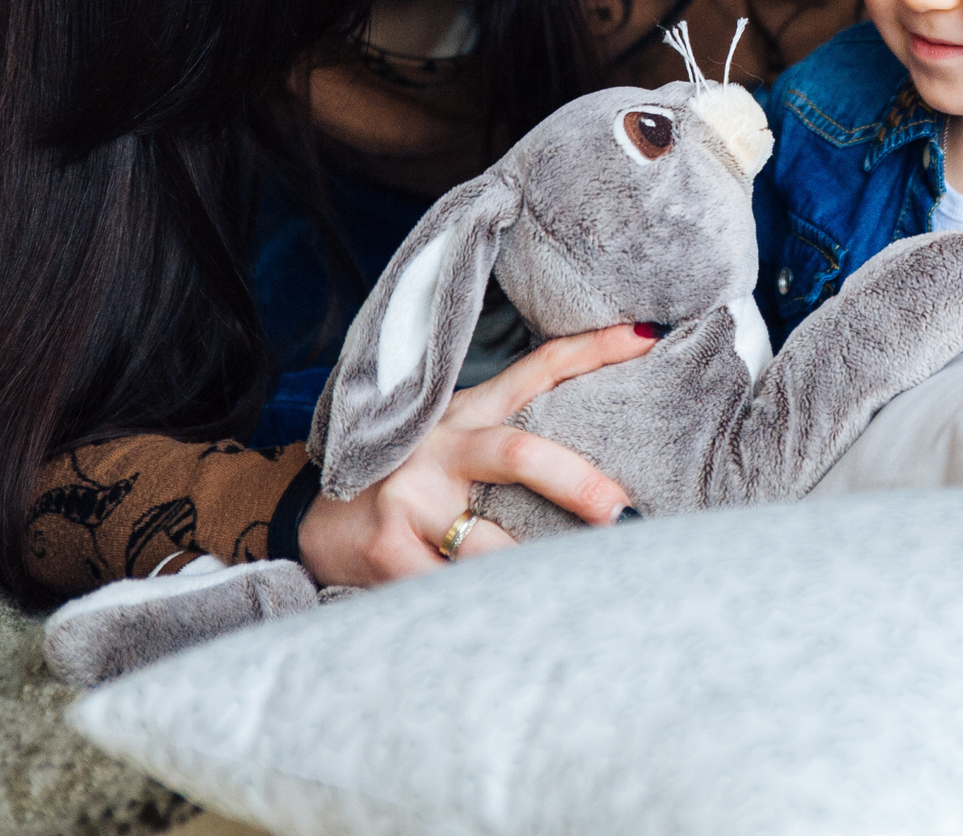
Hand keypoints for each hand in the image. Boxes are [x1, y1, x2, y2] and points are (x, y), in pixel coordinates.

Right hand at [294, 323, 654, 586]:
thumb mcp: (459, 440)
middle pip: (518, 453)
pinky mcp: (388, 552)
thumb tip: (612, 463)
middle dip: (576, 482)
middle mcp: (442, 448)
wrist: (315, 521)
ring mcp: (411, 501)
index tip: (647, 338)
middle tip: (621, 511)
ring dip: (536, 571)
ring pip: (489, 543)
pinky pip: (453, 590)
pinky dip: (489, 610)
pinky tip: (520, 624)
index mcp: (468, 413)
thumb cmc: (412, 480)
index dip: (593, 350)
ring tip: (584, 591)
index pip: (538, 369)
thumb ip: (518, 437)